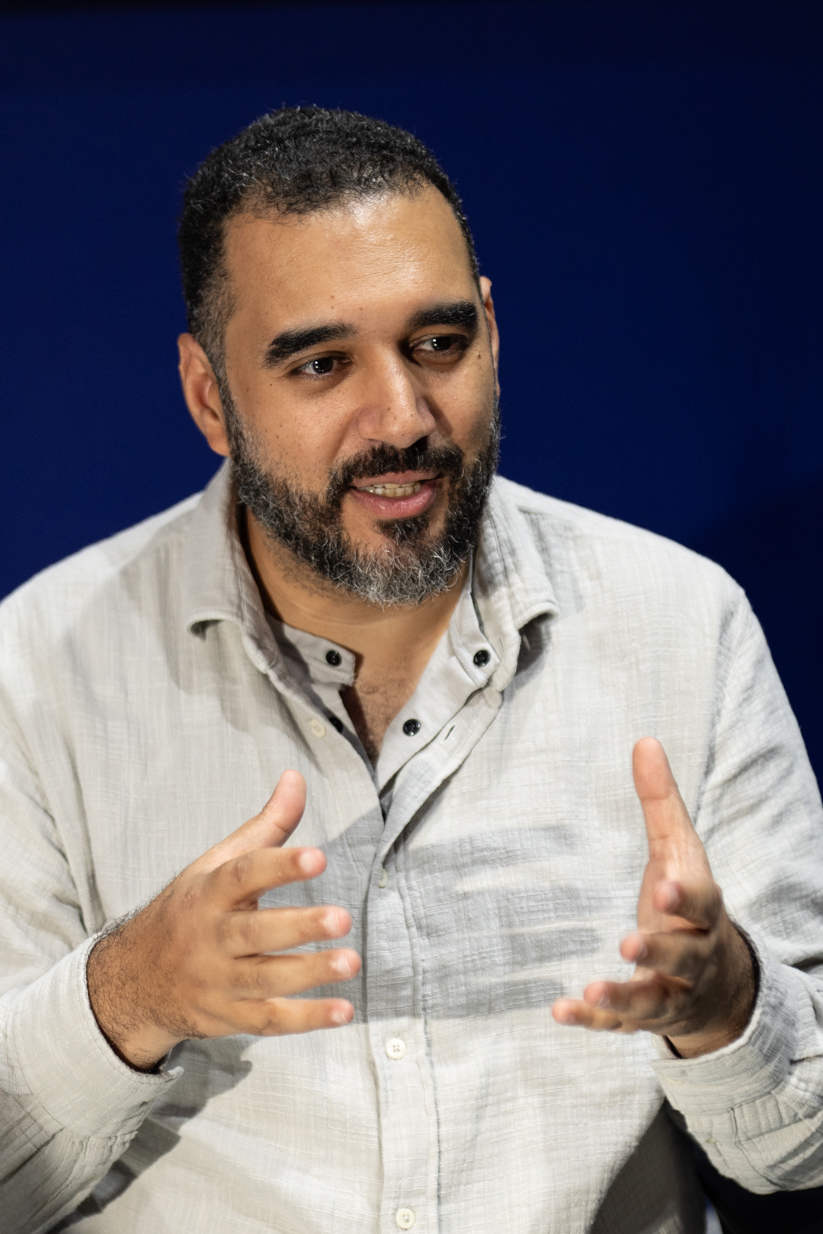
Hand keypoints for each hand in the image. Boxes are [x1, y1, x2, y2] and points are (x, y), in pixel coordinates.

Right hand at [87, 771, 360, 1069]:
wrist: (134, 979)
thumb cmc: (191, 909)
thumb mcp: (216, 864)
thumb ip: (266, 827)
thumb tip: (296, 777)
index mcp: (208, 893)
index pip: (243, 875)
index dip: (279, 866)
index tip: (318, 856)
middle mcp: (210, 938)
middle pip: (254, 933)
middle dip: (298, 927)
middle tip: (342, 918)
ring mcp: (217, 981)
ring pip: (264, 979)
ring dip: (310, 973)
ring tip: (351, 961)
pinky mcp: (228, 1017)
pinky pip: (268, 1020)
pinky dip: (306, 1020)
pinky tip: (343, 1011)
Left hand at [552, 738, 754, 1056]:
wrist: (720, 982)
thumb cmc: (689, 903)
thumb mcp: (679, 852)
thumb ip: (661, 802)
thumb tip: (644, 741)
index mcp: (703, 911)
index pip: (703, 902)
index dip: (686, 895)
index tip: (665, 884)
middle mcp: (693, 956)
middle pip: (684, 956)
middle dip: (659, 950)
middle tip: (628, 942)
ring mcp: (672, 991)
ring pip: (654, 1000)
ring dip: (624, 997)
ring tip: (592, 989)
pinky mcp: (647, 1018)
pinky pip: (620, 1027)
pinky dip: (593, 1023)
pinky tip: (560, 1010)